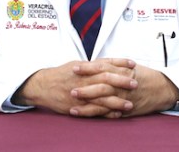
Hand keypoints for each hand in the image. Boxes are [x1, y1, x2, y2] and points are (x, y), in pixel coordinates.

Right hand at [11, 58, 137, 117]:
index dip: (120, 63)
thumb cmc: (61, 74)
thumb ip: (92, 65)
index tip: (133, 64)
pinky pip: (94, 111)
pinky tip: (117, 114)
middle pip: (105, 79)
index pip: (105, 63)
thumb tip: (108, 63)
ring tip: (130, 104)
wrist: (43, 86)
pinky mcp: (77, 106)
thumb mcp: (76, 64)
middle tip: (135, 83)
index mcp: (84, 68)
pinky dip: (106, 113)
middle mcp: (83, 80)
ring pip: (102, 98)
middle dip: (121, 82)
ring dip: (117, 101)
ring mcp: (80, 94)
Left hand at [71, 61, 178, 117]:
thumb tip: (94, 62)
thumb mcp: (128, 65)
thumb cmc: (144, 75)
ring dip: (87, 103)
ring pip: (103, 100)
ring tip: (73, 105)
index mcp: (121, 71)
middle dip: (85, 86)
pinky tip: (86, 115)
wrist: (161, 88)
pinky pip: (109, 112)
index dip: (88, 68)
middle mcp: (121, 84)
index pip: (102, 67)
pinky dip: (97, 114)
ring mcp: (123, 97)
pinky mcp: (124, 109)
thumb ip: (111, 64)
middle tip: (70, 87)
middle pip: (101, 84)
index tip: (74, 67)